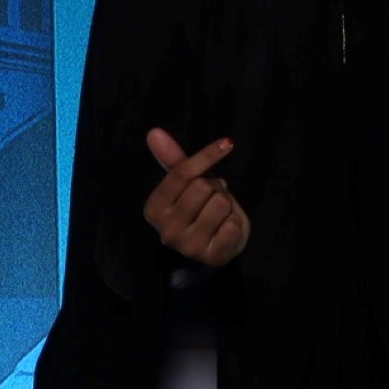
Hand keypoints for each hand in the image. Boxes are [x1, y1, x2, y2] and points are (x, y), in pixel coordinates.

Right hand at [141, 127, 249, 265]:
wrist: (217, 245)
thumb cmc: (200, 208)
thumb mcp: (187, 183)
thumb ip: (173, 160)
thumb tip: (153, 131)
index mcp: (154, 209)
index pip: (182, 173)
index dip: (207, 155)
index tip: (227, 143)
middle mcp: (166, 230)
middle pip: (202, 187)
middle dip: (214, 189)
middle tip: (211, 200)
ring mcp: (187, 247)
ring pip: (219, 204)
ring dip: (226, 206)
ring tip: (218, 215)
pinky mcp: (210, 257)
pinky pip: (232, 225)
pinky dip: (235, 222)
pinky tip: (226, 229)